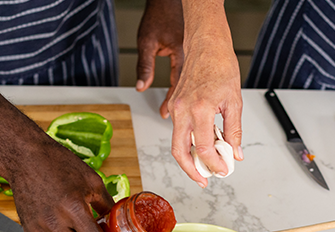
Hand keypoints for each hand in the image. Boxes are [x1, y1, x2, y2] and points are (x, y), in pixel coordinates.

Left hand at [136, 0, 184, 118]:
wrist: (170, 0)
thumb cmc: (160, 15)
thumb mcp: (147, 40)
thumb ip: (144, 64)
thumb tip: (141, 86)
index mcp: (181, 54)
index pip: (177, 84)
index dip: (170, 102)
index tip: (164, 114)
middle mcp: (190, 57)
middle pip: (188, 88)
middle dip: (180, 104)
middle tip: (173, 118)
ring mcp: (193, 57)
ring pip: (191, 83)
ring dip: (185, 98)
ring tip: (180, 113)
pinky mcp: (193, 55)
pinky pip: (191, 75)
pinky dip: (186, 87)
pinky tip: (183, 96)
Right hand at [168, 6, 242, 187]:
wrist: (206, 44)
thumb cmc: (221, 65)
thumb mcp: (234, 101)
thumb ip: (234, 130)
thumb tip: (235, 153)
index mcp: (200, 108)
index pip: (203, 148)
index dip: (213, 164)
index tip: (223, 170)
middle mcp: (183, 110)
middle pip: (179, 152)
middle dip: (191, 171)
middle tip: (204, 180)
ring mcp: (176, 107)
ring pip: (176, 143)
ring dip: (190, 158)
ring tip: (206, 166)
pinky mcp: (174, 105)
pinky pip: (178, 131)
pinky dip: (188, 143)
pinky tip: (203, 147)